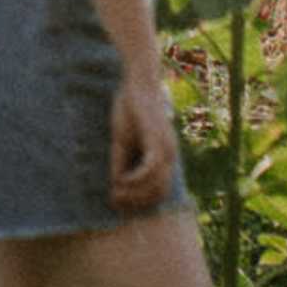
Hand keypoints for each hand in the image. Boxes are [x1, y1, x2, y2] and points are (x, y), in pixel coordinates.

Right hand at [107, 70, 175, 213]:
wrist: (137, 83)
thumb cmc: (130, 109)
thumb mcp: (123, 141)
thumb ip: (122, 162)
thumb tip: (115, 185)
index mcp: (166, 157)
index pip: (159, 192)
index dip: (140, 202)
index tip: (118, 203)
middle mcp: (170, 155)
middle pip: (159, 193)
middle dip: (136, 202)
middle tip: (115, 201)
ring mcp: (166, 148)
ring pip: (156, 184)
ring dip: (135, 193)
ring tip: (115, 191)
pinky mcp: (156, 139)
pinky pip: (150, 168)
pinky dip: (136, 178)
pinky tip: (121, 179)